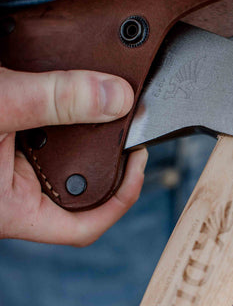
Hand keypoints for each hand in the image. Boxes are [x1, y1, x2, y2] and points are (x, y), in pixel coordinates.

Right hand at [0, 67, 146, 245]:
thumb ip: (53, 103)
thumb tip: (116, 97)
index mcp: (11, 206)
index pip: (84, 225)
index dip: (123, 196)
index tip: (139, 157)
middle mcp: (14, 189)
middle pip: (82, 179)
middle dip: (106, 149)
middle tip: (124, 114)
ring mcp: (11, 164)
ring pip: (65, 150)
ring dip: (85, 124)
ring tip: (102, 96)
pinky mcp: (8, 139)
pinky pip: (48, 127)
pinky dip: (64, 108)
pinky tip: (73, 87)